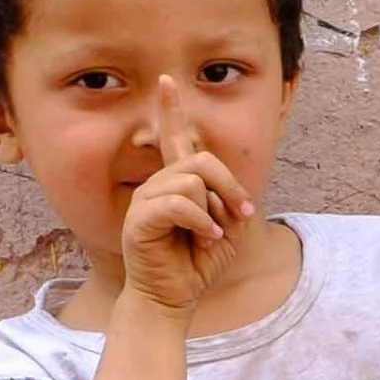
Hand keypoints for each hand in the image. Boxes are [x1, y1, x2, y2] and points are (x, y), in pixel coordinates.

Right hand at [119, 75, 254, 313]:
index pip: (173, 140)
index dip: (171, 111)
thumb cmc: (196, 264)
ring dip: (212, 212)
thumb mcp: (225, 228)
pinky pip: (179, 204)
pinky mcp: (139, 219)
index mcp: (175, 184)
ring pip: (191, 182)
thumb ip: (228, 201)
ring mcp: (145, 200)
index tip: (168, 81)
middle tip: (239, 214)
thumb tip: (228, 188)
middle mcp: (157, 185)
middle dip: (228, 186)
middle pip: (199, 160)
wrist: (174, 297)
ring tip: (210, 237)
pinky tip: (204, 239)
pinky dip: (201, 222)